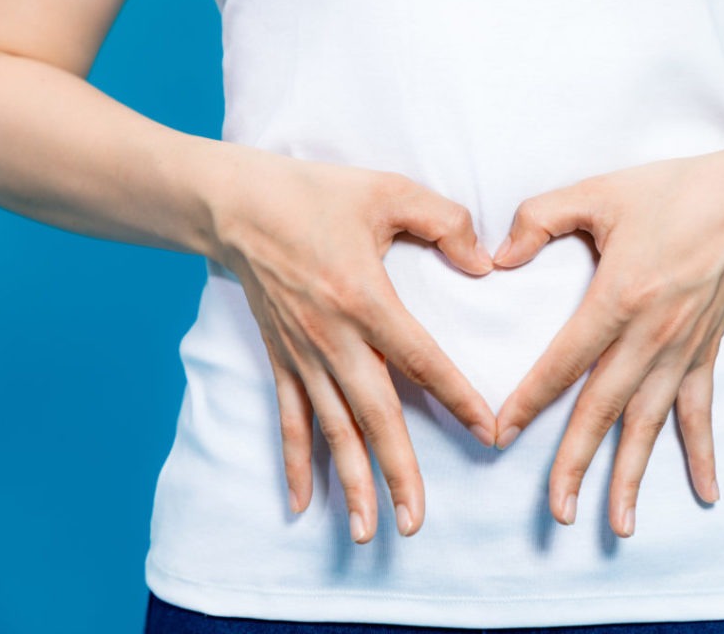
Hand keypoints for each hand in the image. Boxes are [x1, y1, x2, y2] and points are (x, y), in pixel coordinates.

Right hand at [204, 143, 497, 543]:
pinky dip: (296, 462)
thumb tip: (484, 264)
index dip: (458, 399)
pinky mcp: (280, 359)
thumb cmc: (314, 193)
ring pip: (332, 430)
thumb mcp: (388, 191)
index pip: (422, 361)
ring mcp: (302, 354)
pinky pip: (289, 419)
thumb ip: (445, 222)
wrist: (235, 204)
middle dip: (398, 471)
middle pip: (374, 416)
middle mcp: (333, 338)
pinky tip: (303, 504)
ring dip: (351, 482)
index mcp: (365, 298)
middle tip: (415, 521)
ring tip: (369, 531)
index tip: (488, 434)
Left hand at [492, 142, 723, 537]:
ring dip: (633, 475)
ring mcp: (683, 351)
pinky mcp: (706, 354)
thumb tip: (497, 257)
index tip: (499, 435)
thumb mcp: (599, 191)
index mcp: (620, 297)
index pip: (563, 362)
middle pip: (604, 409)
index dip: (528, 401)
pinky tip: (706, 494)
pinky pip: (702, 412)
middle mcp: (652, 335)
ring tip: (618, 525)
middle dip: (577, 463)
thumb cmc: (671, 192)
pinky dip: (702, 454)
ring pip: (650, 424)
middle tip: (557, 512)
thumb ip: (539, 218)